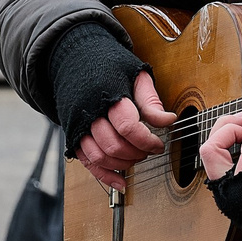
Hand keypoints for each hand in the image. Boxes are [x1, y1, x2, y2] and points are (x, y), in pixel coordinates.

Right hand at [75, 72, 177, 191]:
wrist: (75, 58)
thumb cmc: (108, 64)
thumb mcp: (135, 74)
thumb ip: (150, 100)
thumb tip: (168, 120)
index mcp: (107, 95)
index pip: (128, 127)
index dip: (147, 141)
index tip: (158, 144)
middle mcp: (89, 112)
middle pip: (114, 145)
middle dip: (137, 153)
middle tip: (149, 151)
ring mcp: (79, 125)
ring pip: (100, 156)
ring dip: (122, 164)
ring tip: (136, 159)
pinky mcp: (73, 135)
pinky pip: (87, 163)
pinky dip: (104, 176)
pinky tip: (120, 182)